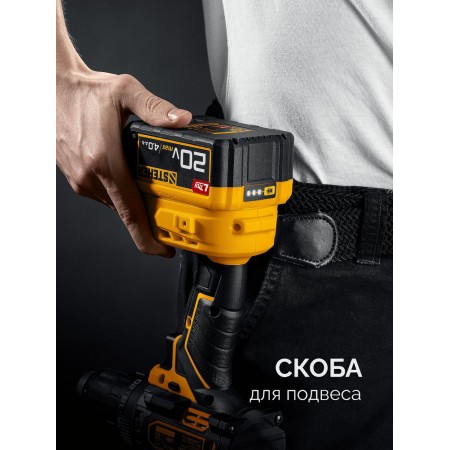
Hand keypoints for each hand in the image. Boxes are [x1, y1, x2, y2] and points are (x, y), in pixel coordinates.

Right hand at [56, 66, 191, 255]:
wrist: (52, 89)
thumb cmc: (85, 92)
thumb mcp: (125, 92)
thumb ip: (155, 108)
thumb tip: (181, 120)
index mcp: (104, 162)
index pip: (131, 212)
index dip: (149, 237)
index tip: (165, 249)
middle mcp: (90, 177)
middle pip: (126, 212)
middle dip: (149, 221)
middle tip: (171, 217)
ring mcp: (80, 180)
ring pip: (115, 204)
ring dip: (134, 205)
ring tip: (153, 197)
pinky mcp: (76, 178)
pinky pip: (104, 195)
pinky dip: (120, 194)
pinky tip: (130, 181)